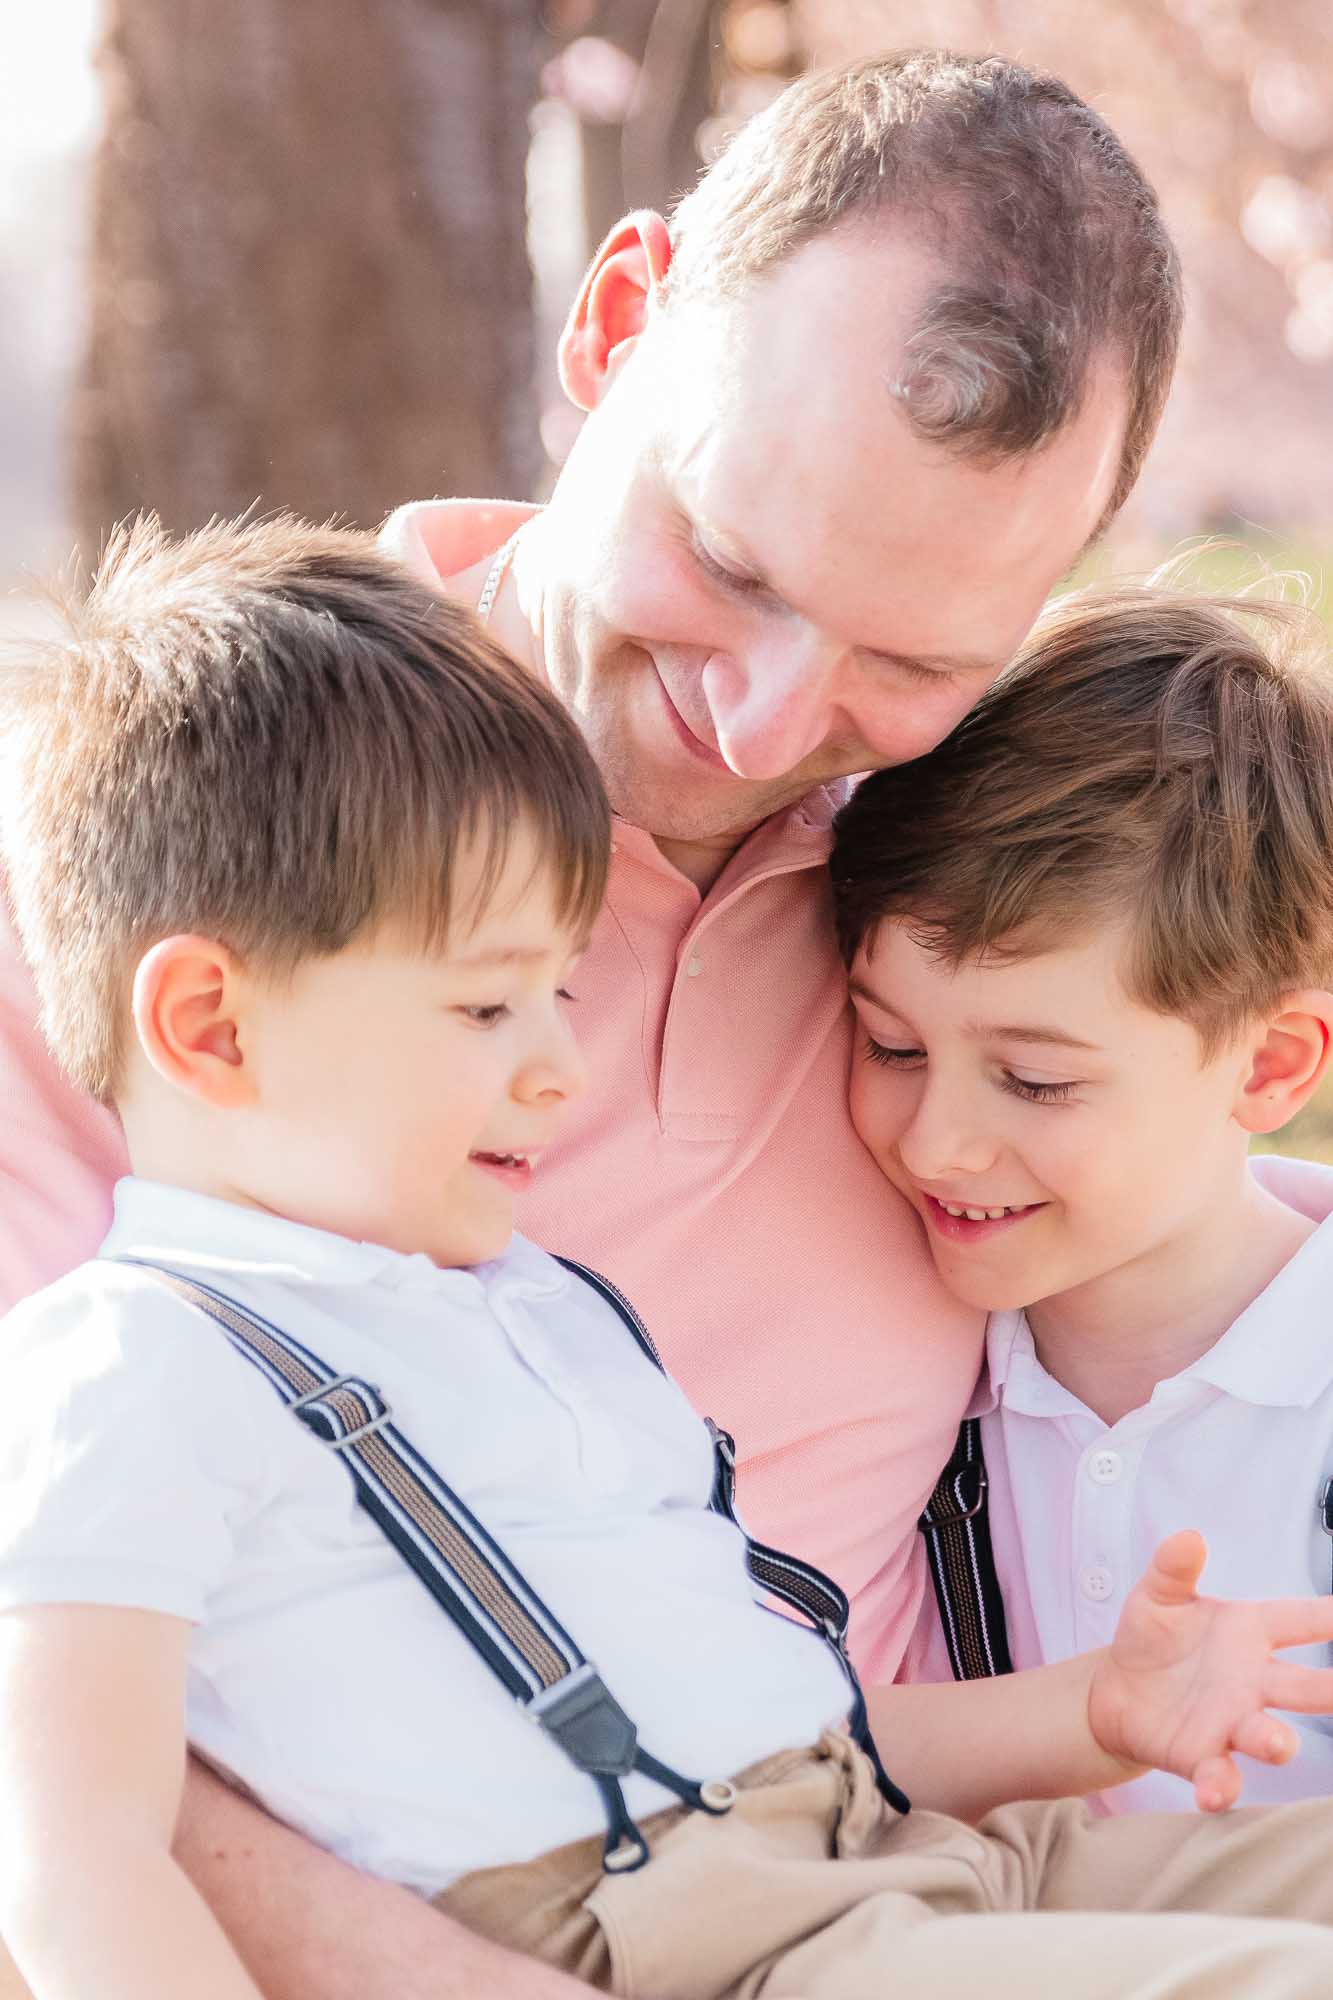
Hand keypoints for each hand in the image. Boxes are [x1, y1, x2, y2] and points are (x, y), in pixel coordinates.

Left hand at [1087, 1529, 1332, 1811]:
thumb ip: (1173, 1567)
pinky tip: (1213, 1792)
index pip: (1300, 1620)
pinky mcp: (1200, 1756)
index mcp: (1249, 1632)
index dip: (1331, 1615)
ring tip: (1280, 1745)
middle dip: (1330, 1689)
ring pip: (1267, 1734)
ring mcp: (1231, 1722)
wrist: (1115, 1690)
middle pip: (1302, 1685)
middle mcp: (1252, 1681)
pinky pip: (1218, 1774)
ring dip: (1276, 1740)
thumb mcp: (1157, 1596)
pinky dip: (1219, 1785)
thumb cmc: (1153, 1637)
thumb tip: (1190, 1537)